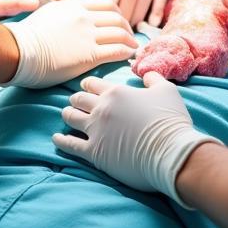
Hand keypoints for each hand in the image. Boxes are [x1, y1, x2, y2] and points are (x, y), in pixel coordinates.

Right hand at [4, 0, 136, 88]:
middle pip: (116, 16)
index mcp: (73, 4)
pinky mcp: (88, 55)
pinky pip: (117, 50)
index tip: (119, 21)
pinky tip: (129, 56)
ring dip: (130, 40)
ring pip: (120, 33)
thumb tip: (73, 16)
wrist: (18, 51)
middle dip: (127, 26)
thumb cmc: (28, 36)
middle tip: (129, 35)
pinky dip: (127, 52)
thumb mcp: (48, 13)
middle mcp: (83, 17)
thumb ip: (65, 12)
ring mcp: (87, 35)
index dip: (117, 12)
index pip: (106, 2)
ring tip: (132, 47)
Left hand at [52, 71, 218, 203]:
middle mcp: (102, 108)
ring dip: (67, 115)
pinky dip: (61, 141)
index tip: (86, 87)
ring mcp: (96, 130)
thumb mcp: (166, 90)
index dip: (88, 85)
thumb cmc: (170, 120)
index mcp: (116, 92)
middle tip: (75, 101)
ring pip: (70, 117)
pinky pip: (70, 144)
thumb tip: (147, 74)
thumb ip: (153, 79)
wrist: (171, 151)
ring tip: (66, 115)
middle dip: (75, 99)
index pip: (93, 84)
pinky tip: (56, 139)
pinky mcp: (94, 152)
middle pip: (78, 99)